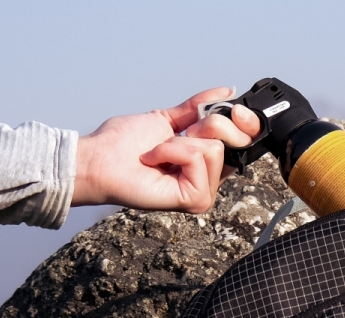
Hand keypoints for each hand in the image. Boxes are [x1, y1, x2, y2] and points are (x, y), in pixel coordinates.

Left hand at [71, 87, 261, 212]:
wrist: (99, 159)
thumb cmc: (124, 144)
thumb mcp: (168, 118)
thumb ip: (199, 107)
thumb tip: (226, 91)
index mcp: (206, 161)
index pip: (246, 141)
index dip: (245, 122)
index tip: (234, 107)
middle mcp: (209, 178)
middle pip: (236, 141)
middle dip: (206, 125)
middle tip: (180, 132)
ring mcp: (202, 191)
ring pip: (215, 149)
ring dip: (179, 142)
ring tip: (158, 151)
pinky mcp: (193, 199)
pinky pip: (197, 160)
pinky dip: (172, 151)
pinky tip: (154, 160)